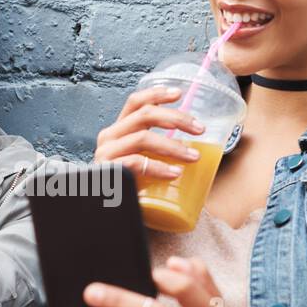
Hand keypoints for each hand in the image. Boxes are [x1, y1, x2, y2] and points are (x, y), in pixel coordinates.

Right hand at [94, 86, 208, 180]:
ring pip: (143, 137)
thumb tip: (194, 145)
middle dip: (176, 118)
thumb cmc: (128, 186)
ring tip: (193, 156)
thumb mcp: (143, 161)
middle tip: (199, 129)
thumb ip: (157, 150)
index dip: (157, 94)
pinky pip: (137, 163)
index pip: (135, 103)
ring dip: (173, 146)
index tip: (179, 94)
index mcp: (118, 130)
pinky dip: (159, 167)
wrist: (108, 212)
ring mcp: (106, 153)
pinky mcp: (109, 171)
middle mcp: (109, 137)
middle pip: (144, 114)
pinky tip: (174, 173)